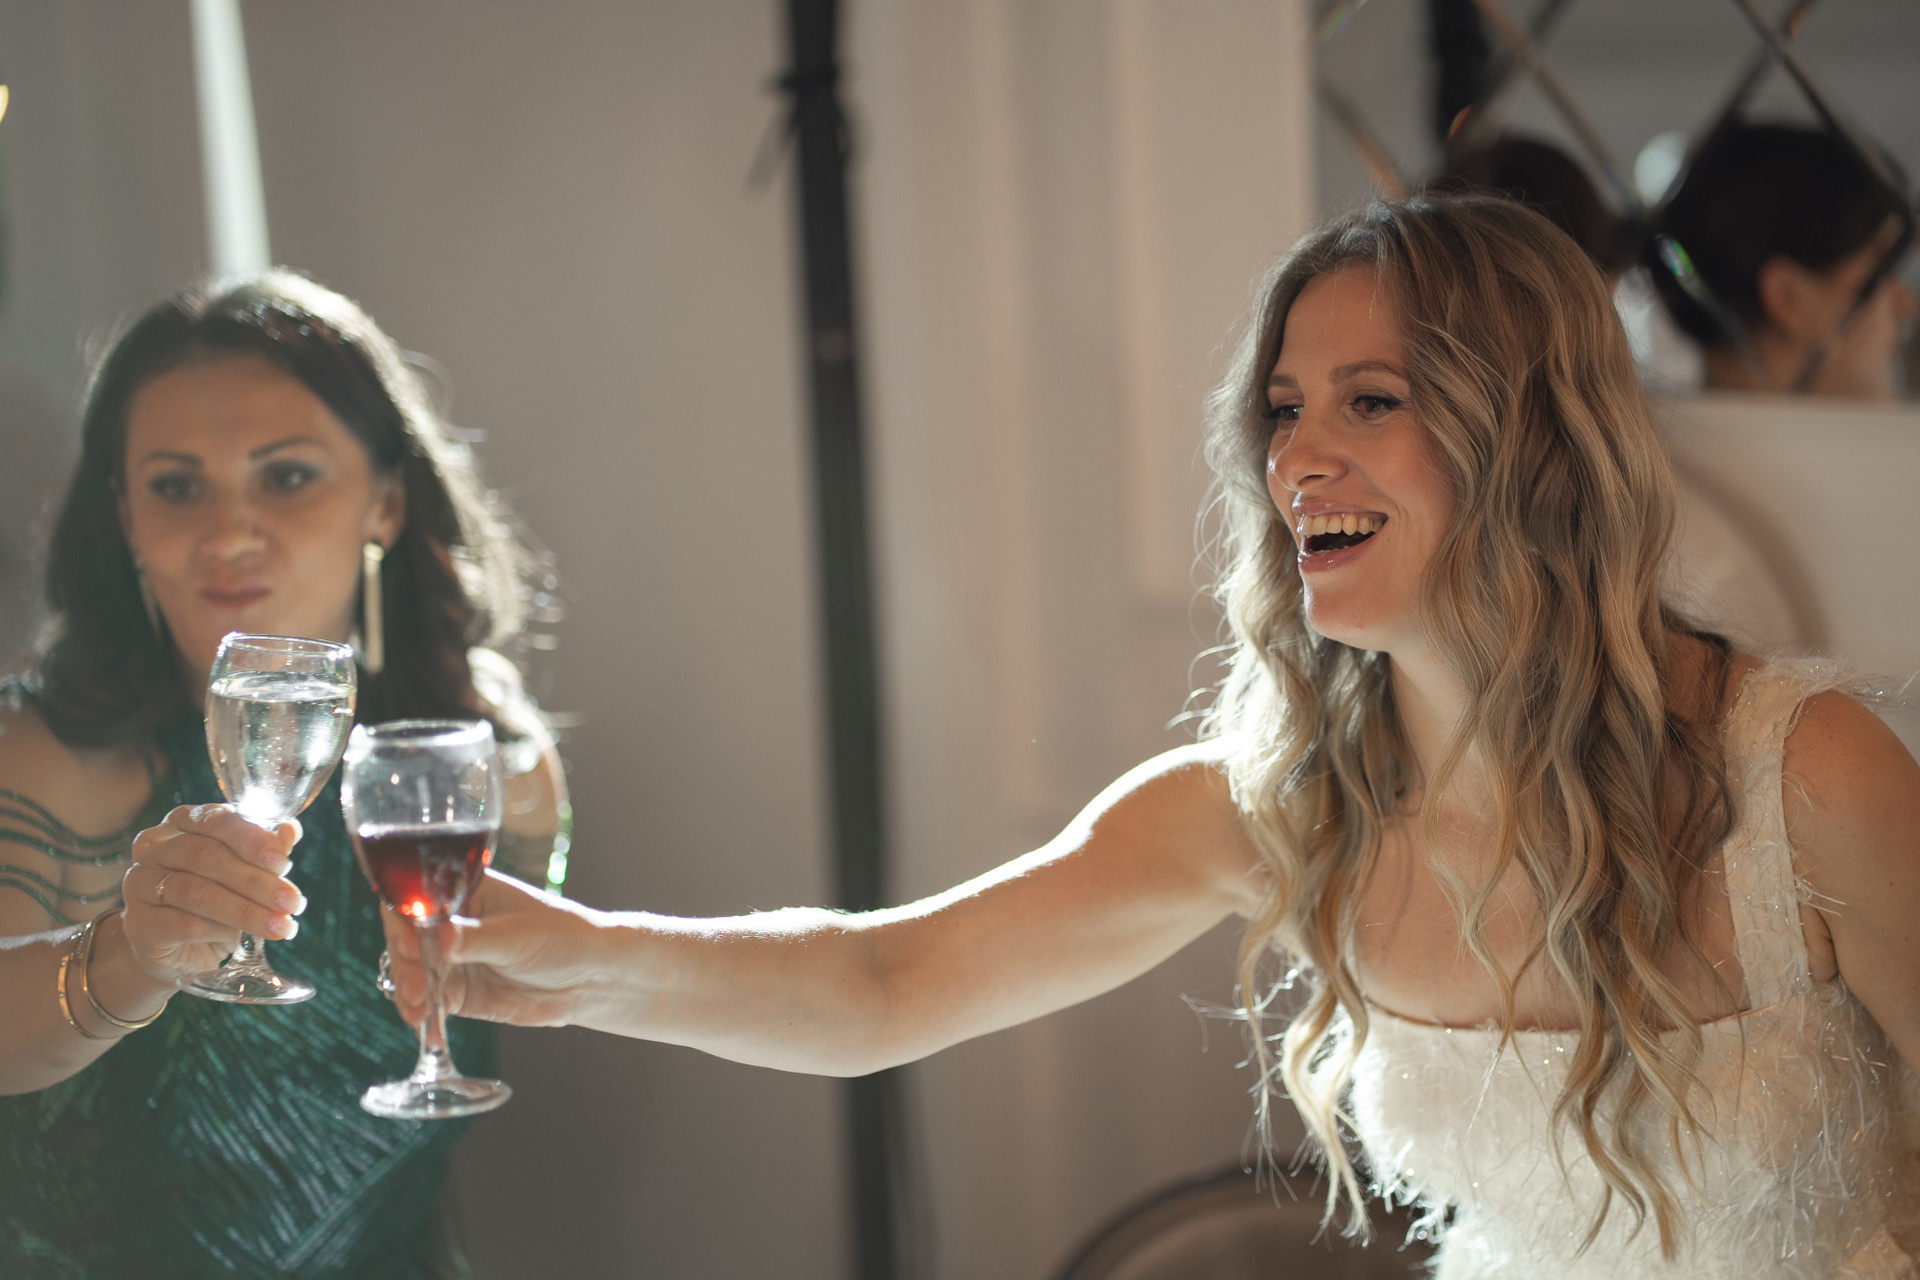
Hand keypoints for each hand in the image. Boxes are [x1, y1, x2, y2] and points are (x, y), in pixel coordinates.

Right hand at [121, 805, 304, 982]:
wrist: (181, 948)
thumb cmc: (218, 897)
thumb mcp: (247, 871)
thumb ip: (267, 851)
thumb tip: (291, 831)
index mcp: (183, 821)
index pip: (216, 820)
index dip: (252, 841)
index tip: (283, 864)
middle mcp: (153, 846)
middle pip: (206, 856)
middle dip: (256, 881)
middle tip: (292, 901)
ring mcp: (139, 883)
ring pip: (195, 892)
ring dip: (245, 910)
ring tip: (280, 925)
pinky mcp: (138, 923)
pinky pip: (182, 924)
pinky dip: (219, 930)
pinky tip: (242, 939)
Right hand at [382, 870, 603, 1029]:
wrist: (590, 978)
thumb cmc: (562, 937)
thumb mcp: (518, 935)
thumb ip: (477, 938)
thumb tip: (442, 937)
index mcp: (465, 892)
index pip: (418, 899)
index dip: (404, 921)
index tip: (408, 945)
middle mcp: (452, 924)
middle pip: (408, 941)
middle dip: (407, 965)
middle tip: (415, 988)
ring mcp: (453, 960)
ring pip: (415, 975)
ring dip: (411, 994)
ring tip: (417, 1013)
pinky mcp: (460, 994)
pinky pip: (431, 1004)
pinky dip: (426, 1017)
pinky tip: (429, 1030)